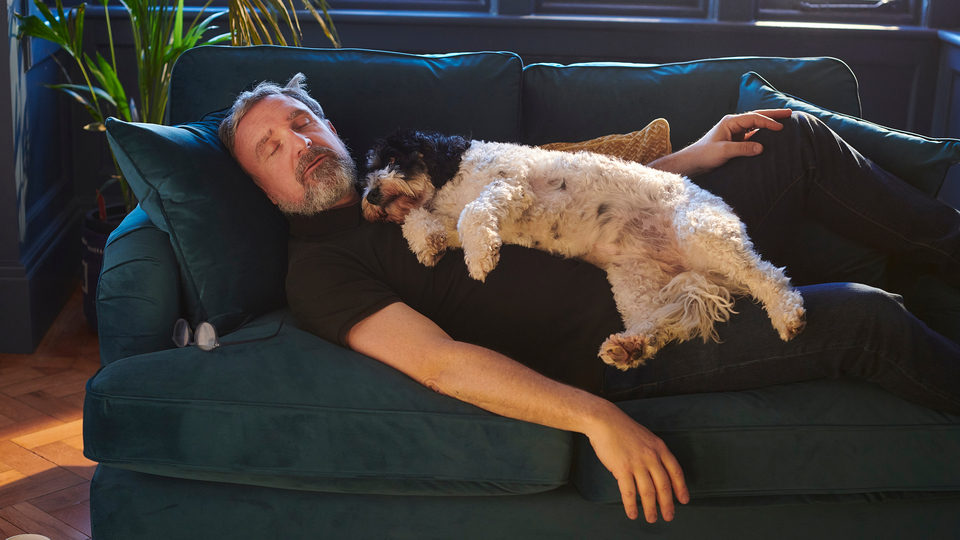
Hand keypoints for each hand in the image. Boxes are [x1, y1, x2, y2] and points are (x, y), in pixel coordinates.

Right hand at [585, 403, 688, 522]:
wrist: (604, 420)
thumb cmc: (623, 429)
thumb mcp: (646, 437)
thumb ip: (653, 453)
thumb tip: (656, 472)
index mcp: (659, 448)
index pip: (675, 471)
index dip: (681, 488)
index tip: (683, 500)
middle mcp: (651, 457)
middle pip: (663, 485)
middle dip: (667, 504)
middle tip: (669, 516)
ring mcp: (636, 463)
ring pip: (648, 492)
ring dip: (651, 508)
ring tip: (652, 518)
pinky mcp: (622, 469)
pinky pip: (629, 492)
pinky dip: (631, 505)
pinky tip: (633, 513)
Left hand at [650, 109, 791, 176]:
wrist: (694, 162)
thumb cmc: (704, 155)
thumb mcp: (723, 152)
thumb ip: (742, 149)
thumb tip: (761, 148)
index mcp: (731, 122)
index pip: (754, 118)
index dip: (768, 121)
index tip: (781, 127)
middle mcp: (735, 124)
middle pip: (757, 116)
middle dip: (774, 115)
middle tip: (790, 113)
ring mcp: (736, 132)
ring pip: (757, 125)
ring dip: (770, 123)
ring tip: (786, 122)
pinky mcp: (737, 141)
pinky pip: (754, 135)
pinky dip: (764, 134)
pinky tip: (774, 136)